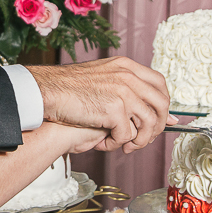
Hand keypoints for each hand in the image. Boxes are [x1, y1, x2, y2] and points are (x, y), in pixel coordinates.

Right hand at [26, 57, 173, 152]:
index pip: (159, 84)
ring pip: (148, 122)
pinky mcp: (114, 108)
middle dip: (156, 127)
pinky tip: (102, 143)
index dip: (164, 105)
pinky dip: (115, 144)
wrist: (47, 93)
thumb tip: (146, 108)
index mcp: (126, 66)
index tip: (163, 121)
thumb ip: (126, 91)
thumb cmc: (69, 91)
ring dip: (139, 140)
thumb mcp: (102, 81)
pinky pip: (126, 134)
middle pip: (161, 103)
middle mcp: (128, 76)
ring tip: (125, 146)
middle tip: (143, 140)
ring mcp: (123, 91)